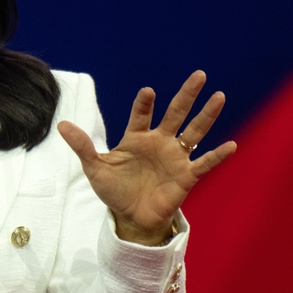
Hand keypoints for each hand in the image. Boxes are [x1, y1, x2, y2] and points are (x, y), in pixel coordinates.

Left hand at [57, 71, 236, 244]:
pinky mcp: (186, 176)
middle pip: (175, 113)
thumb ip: (82, 145)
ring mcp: (175, 157)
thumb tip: (61, 125)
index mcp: (136, 138)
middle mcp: (159, 142)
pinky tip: (231, 145)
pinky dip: (217, 155)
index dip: (144, 104)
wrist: (130, 218)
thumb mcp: (95, 168)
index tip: (148, 93)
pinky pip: (204, 163)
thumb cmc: (114, 191)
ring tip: (219, 96)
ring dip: (207, 115)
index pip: (141, 114)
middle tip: (198, 75)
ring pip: (194, 131)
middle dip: (186, 95)